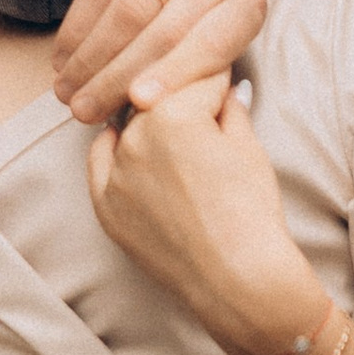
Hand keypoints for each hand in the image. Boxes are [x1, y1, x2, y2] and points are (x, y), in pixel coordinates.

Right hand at [55, 0, 267, 127]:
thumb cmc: (180, 10)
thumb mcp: (200, 39)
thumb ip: (191, 74)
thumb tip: (155, 123)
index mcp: (246, 2)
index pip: (213, 44)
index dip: (176, 76)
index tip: (140, 104)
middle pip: (165, 32)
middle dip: (119, 78)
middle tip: (85, 111)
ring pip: (128, 12)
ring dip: (91, 59)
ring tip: (68, 92)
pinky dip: (76, 30)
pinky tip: (63, 58)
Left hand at [87, 74, 321, 354]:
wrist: (237, 279)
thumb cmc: (251, 213)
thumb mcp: (249, 149)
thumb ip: (230, 109)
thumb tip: (227, 89)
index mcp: (172, 111)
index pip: (198, 77)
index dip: (218, 77)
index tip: (223, 75)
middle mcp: (134, 135)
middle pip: (160, 98)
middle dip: (184, 98)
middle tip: (205, 104)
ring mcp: (115, 171)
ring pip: (130, 126)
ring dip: (151, 123)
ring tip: (179, 134)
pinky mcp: (105, 205)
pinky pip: (102, 162)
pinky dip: (116, 150)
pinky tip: (132, 147)